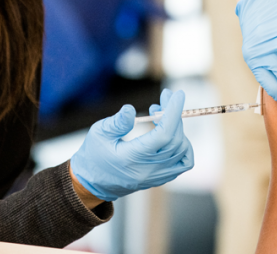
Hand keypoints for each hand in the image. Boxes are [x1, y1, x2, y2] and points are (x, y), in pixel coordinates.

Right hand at [70, 89, 193, 201]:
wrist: (93, 182)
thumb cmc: (94, 155)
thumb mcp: (99, 133)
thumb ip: (116, 123)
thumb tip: (130, 109)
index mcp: (133, 158)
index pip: (164, 135)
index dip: (173, 113)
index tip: (176, 95)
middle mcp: (148, 170)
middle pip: (175, 140)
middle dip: (174, 114)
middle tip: (164, 98)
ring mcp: (156, 176)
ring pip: (182, 151)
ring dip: (177, 129)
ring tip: (160, 117)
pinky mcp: (160, 178)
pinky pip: (183, 163)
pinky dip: (183, 146)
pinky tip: (169, 134)